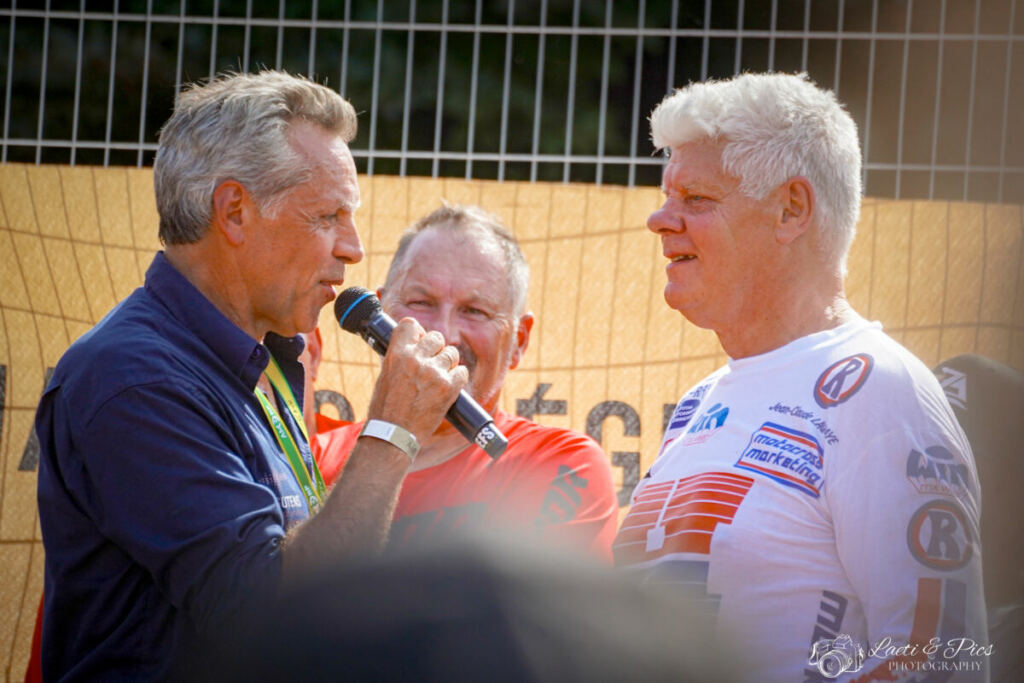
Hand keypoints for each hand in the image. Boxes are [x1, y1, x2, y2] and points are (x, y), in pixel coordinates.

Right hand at [365, 318, 467, 442]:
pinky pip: (462, 372)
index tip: (419, 341)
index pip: (411, 324)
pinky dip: (458, 379)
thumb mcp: (386, 375)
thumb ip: (401, 358)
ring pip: (452, 353)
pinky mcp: (448, 387)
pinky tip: (449, 387)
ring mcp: (433, 372)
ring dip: (448, 364)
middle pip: (436, 337)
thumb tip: (416, 346)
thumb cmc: (386, 408)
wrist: (393, 435)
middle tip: (432, 362)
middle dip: (436, 348)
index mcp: (396, 354)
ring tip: (439, 378)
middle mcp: (415, 359)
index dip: (418, 332)